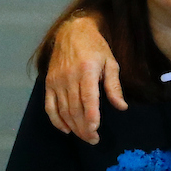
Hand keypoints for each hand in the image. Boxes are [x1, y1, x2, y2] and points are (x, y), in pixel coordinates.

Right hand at [45, 14, 126, 143]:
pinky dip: (56, 120)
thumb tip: (121, 107)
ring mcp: (57, 81)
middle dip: (84, 127)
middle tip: (93, 139)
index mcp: (87, 70)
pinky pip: (49, 106)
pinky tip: (66, 129)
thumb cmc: (96, 47)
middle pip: (75, 108)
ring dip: (73, 127)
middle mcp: (69, 77)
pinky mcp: (48, 83)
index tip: (95, 130)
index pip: (88, 98)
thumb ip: (114, 86)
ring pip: (63, 110)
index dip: (91, 116)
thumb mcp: (110, 62)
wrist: (72, 32)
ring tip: (85, 137)